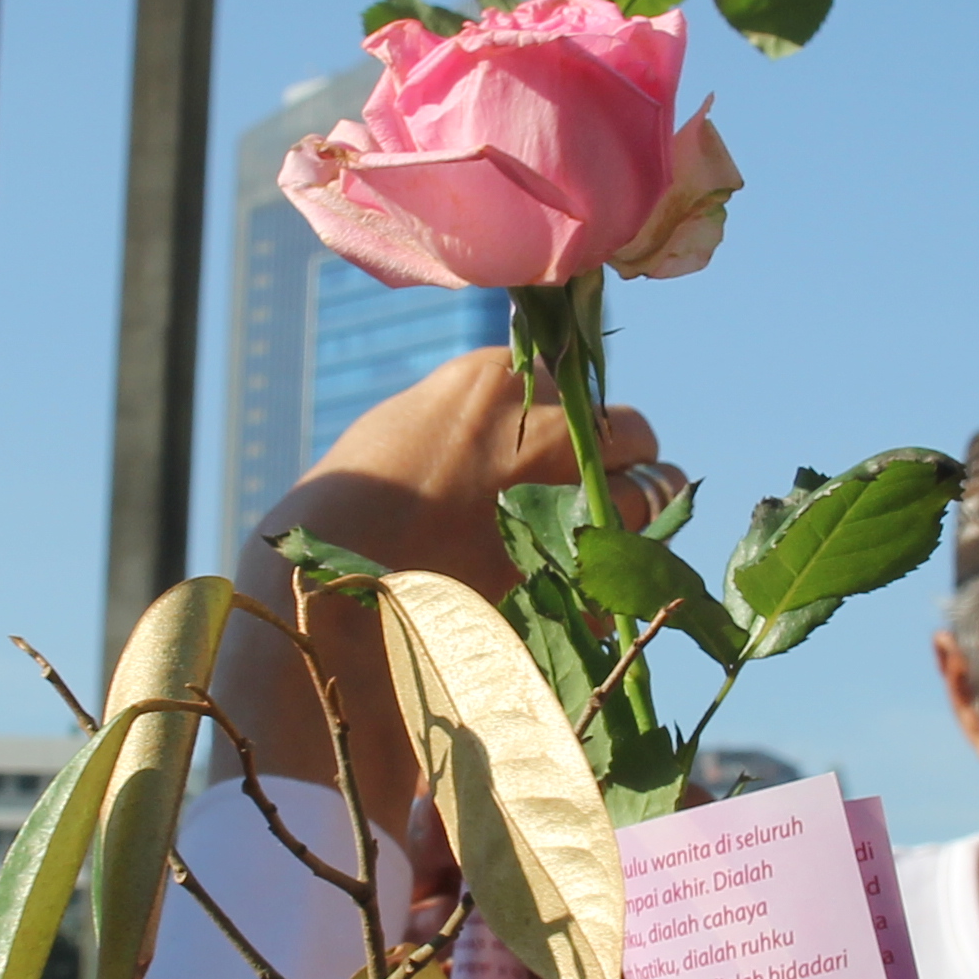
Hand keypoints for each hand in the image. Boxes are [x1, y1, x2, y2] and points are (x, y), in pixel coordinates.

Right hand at [220, 351, 656, 839]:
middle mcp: (542, 428)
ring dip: (634, 521)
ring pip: (652, 495)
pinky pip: (625, 570)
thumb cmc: (348, 513)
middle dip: (620, 469)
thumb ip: (480, 420)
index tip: (551, 460)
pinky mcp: (572, 573)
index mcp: (495, 379)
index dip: (573, 430)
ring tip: (593, 549)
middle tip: (587, 506)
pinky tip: (570, 599)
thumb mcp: (410, 428)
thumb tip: (528, 426)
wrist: (325, 594)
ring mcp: (565, 499)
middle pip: (633, 433)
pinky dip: (612, 587)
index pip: (579, 387)